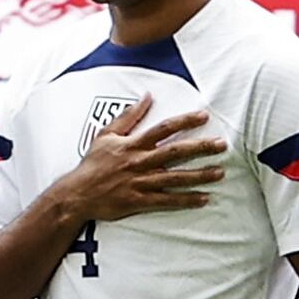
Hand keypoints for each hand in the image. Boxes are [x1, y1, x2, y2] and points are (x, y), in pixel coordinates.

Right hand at [49, 104, 230, 221]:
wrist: (76, 194)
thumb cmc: (92, 164)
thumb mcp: (106, 135)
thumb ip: (128, 116)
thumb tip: (146, 97)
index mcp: (132, 145)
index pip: (163, 128)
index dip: (185, 121)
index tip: (204, 116)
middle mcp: (139, 162)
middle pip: (175, 152)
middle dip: (200, 148)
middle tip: (221, 145)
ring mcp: (140, 182)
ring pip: (175, 178)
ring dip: (199, 175)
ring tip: (220, 173)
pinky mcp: (138, 201)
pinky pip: (167, 201)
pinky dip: (186, 200)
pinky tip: (203, 198)